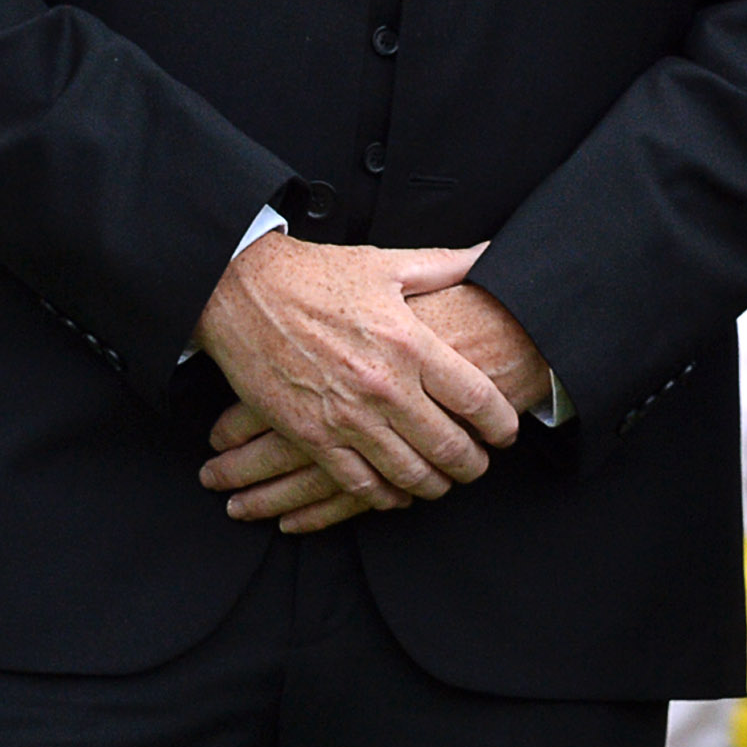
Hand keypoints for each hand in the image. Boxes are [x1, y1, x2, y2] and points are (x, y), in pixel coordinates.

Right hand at [190, 237, 518, 524]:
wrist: (239, 290)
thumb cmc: (317, 275)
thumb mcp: (389, 263)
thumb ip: (447, 265)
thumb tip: (491, 251)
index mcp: (410, 342)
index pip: (474, 398)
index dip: (499, 423)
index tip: (507, 432)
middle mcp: (383, 385)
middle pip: (447, 445)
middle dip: (472, 465)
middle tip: (481, 466)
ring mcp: (345, 415)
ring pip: (406, 473)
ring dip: (433, 485)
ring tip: (444, 482)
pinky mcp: (309, 435)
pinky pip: (356, 483)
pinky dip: (383, 496)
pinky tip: (396, 493)